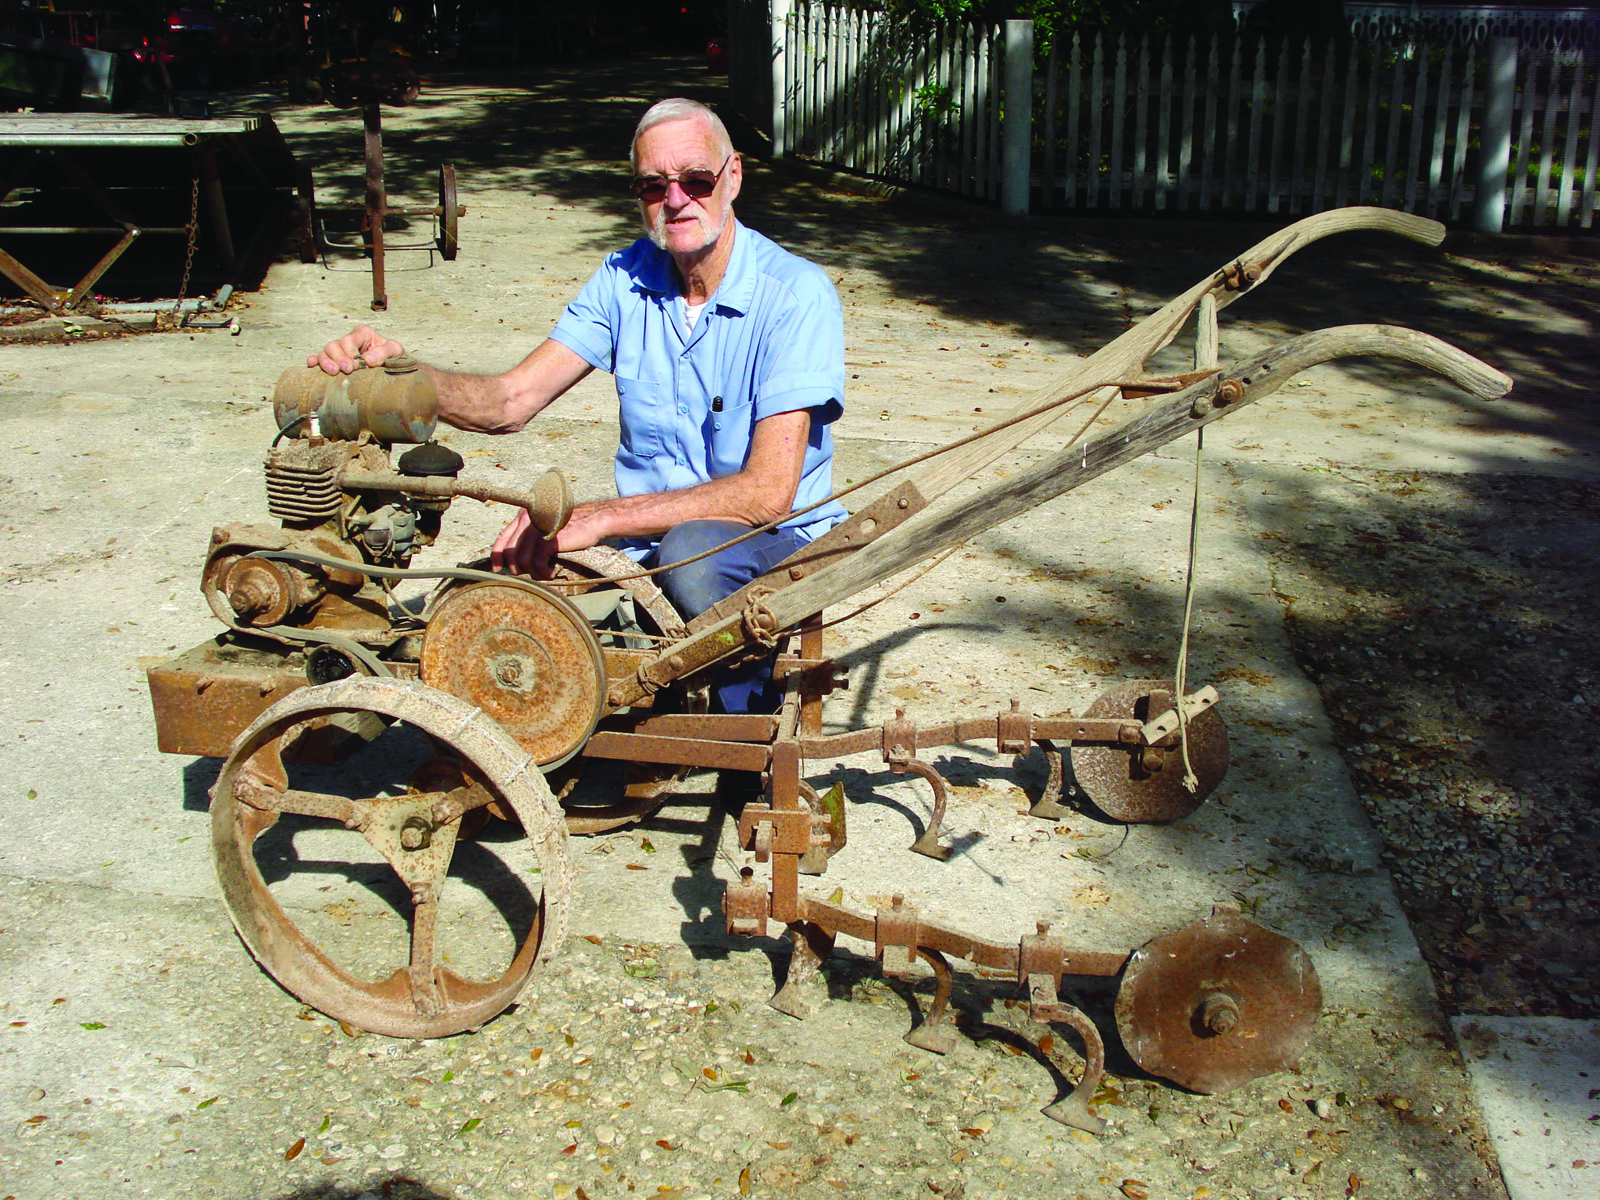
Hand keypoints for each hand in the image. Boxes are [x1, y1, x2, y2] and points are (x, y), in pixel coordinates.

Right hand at [309, 324, 405, 374]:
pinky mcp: (335, 360)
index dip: (348, 352)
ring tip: (332, 372)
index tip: (354, 365)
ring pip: (325, 351)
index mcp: (363, 333)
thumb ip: (384, 352)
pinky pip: (320, 358)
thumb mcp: (395, 351)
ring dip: (326, 362)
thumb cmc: (393, 356)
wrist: (392, 366)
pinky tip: (311, 365)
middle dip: (337, 358)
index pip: (349, 339)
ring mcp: (340, 350)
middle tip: (346, 370)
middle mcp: (349, 340)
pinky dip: (315, 361)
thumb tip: (368, 360)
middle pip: (334, 345)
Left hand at [489, 504, 609, 577]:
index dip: (497, 556)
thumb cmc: (572, 528)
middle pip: (510, 552)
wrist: (594, 521)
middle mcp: (528, 520)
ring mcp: (537, 530)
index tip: (498, 569)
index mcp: (525, 515)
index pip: (503, 537)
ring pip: (522, 561)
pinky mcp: (548, 540)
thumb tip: (516, 559)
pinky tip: (552, 572)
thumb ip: (530, 537)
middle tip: (528, 575)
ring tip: (544, 573)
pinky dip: (543, 573)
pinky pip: (537, 564)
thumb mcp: (545, 528)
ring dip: (532, 572)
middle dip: (516, 569)